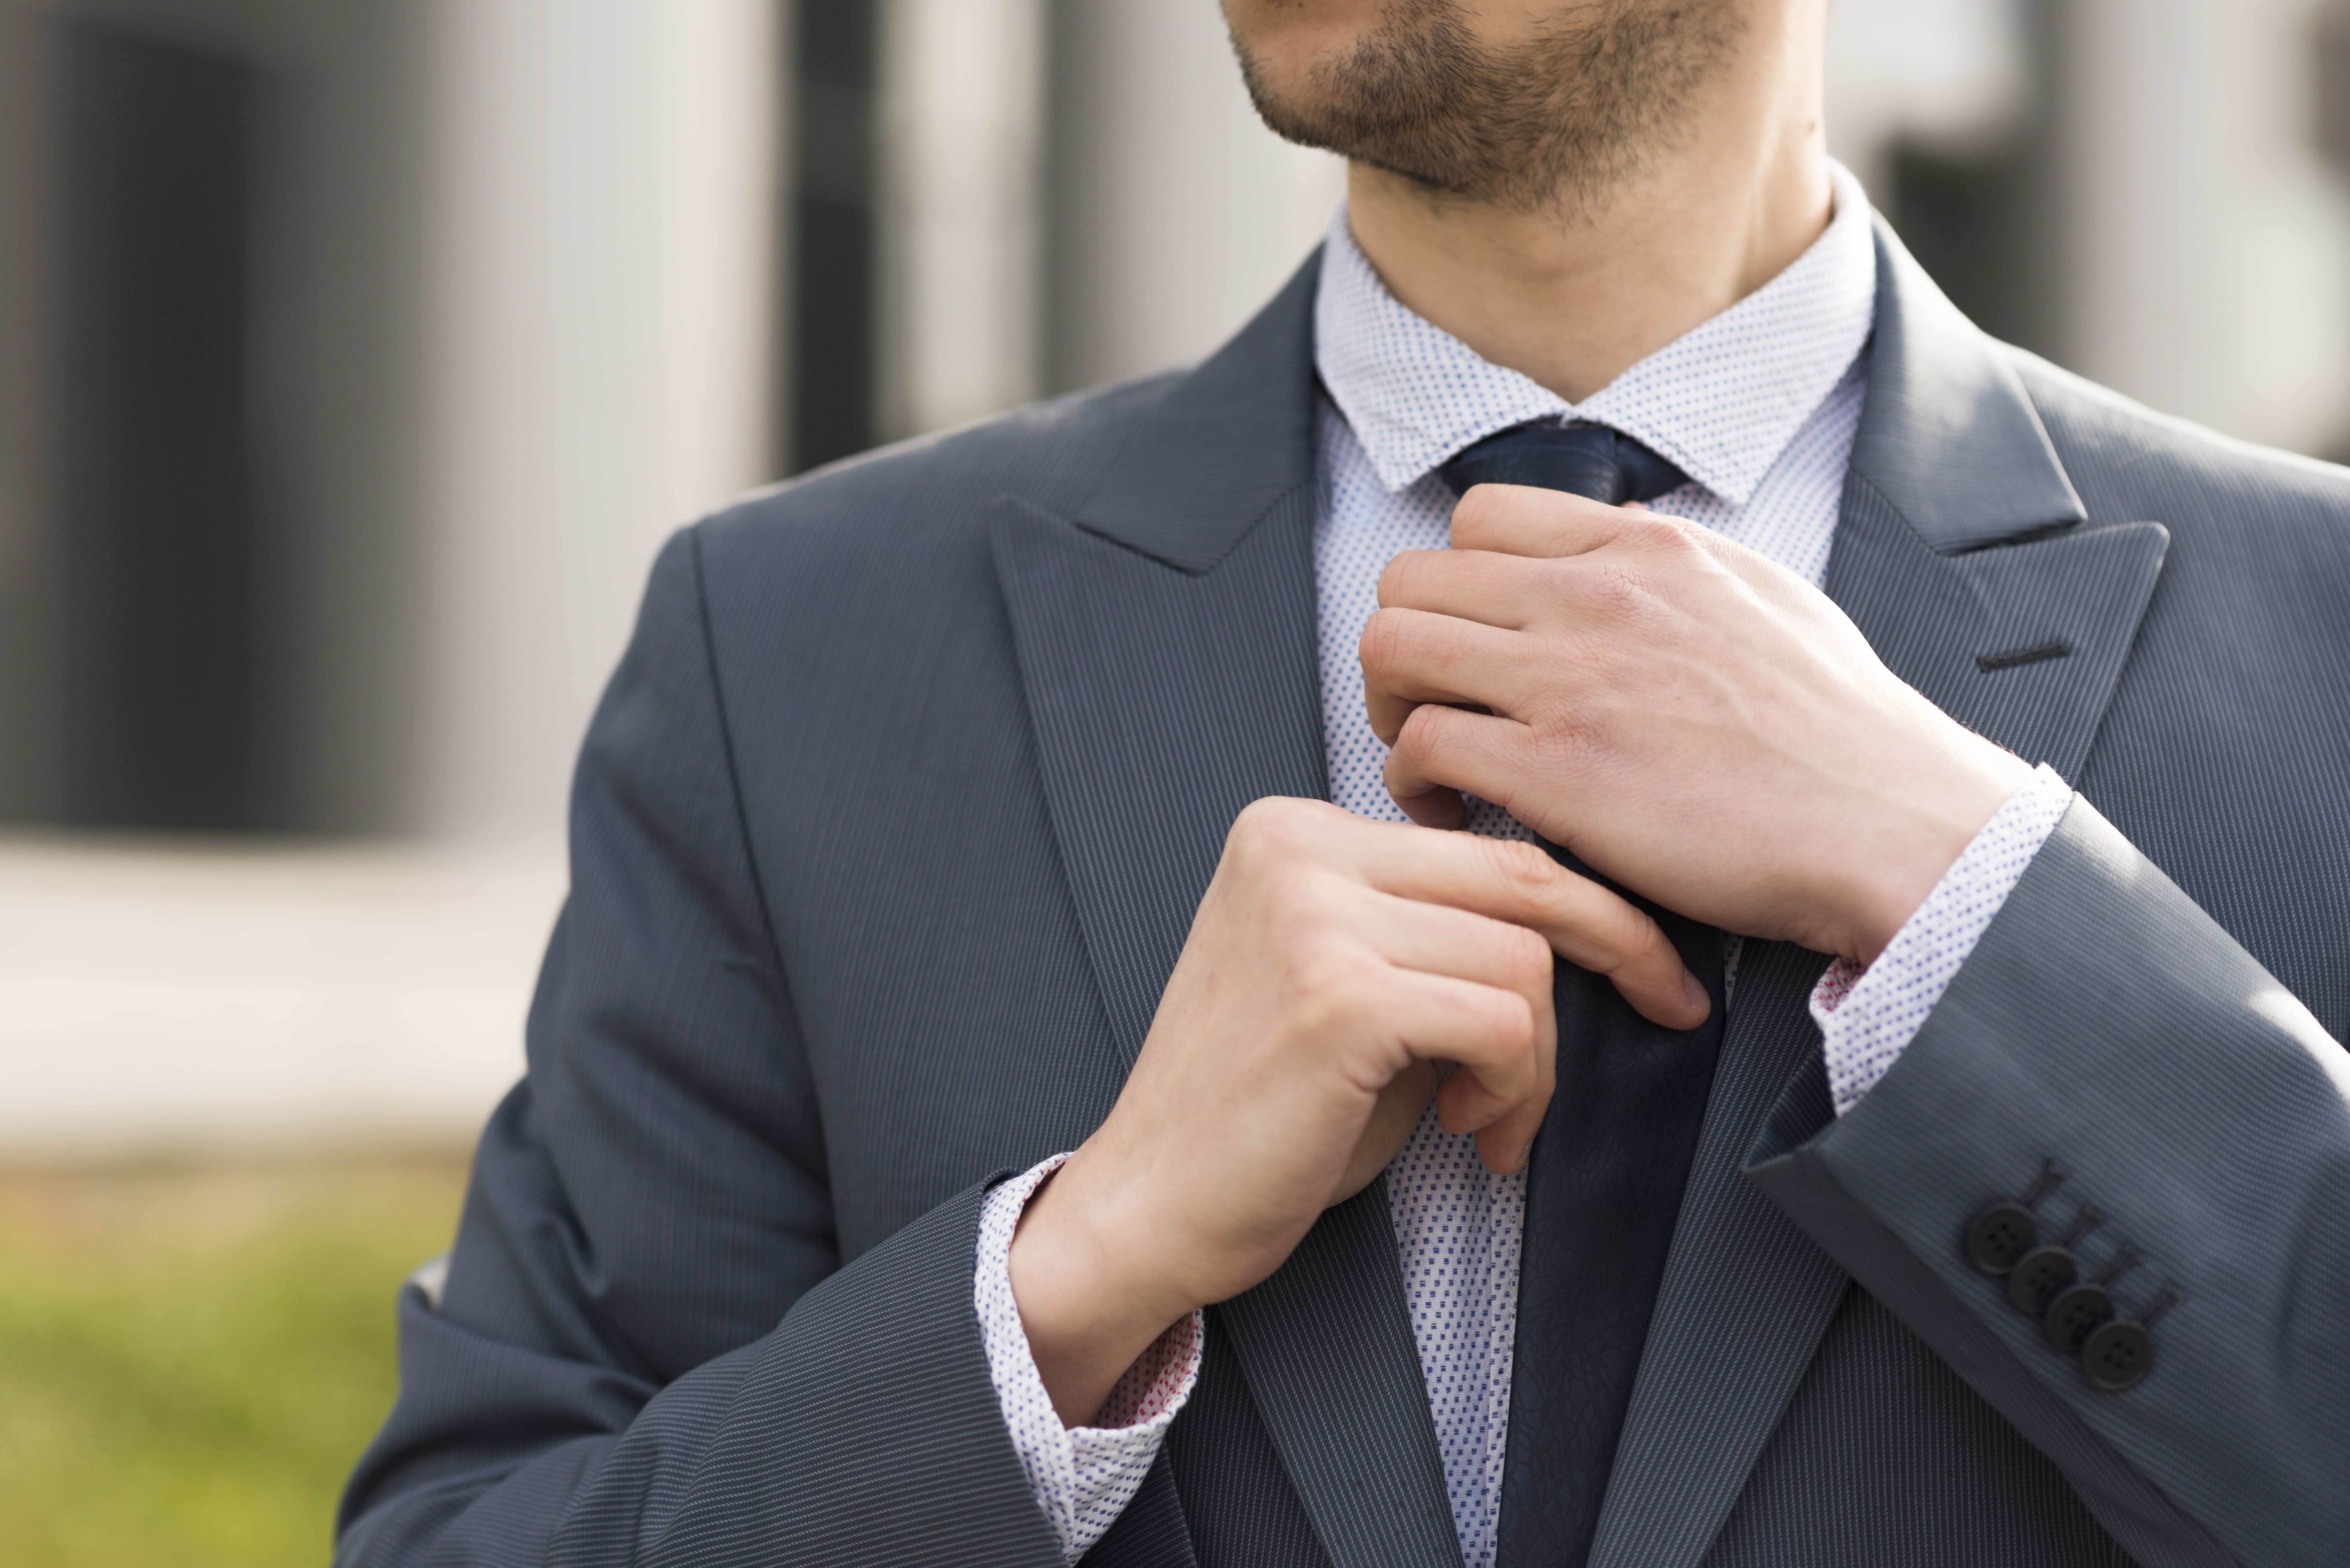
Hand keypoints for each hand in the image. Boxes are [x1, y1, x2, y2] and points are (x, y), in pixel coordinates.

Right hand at [1008, 796, 1705, 1425]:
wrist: (1150, 1203)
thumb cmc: (1257, 1112)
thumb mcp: (1349, 985)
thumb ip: (1433, 935)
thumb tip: (1573, 930)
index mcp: (1293, 831)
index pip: (1486, 843)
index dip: (1591, 904)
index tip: (1646, 960)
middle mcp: (1297, 848)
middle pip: (1521, 876)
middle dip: (1620, 945)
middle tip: (1668, 1006)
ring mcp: (1312, 914)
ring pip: (1522, 957)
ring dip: (1536, 1058)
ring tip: (1484, 1118)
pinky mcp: (1337, 994)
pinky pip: (1501, 1018)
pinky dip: (1514, 1085)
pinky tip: (1465, 1127)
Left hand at [1360, 484, 2034, 963]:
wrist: (1891, 822)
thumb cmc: (1838, 728)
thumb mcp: (1765, 595)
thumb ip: (1674, 559)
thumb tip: (1607, 527)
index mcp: (1641, 551)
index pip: (1478, 517)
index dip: (1453, 582)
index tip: (1472, 641)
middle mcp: (1593, 598)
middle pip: (1410, 581)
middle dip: (1403, 646)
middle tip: (1430, 705)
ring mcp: (1569, 682)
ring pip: (1391, 650)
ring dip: (1390, 708)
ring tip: (1430, 758)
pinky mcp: (1555, 772)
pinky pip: (1419, 747)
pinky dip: (1411, 783)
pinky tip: (1452, 809)